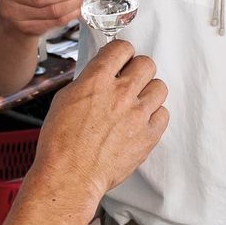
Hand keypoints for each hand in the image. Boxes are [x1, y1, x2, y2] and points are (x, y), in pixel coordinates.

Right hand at [30, 39, 168, 204]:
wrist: (71, 176)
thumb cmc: (61, 145)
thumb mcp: (64, 100)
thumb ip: (87, 83)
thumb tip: (99, 76)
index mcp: (97, 81)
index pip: (122, 48)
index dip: (122, 52)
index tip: (121, 59)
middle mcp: (121, 94)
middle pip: (146, 63)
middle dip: (137, 70)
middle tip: (130, 80)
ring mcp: (138, 115)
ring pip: (160, 87)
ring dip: (149, 92)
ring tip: (138, 102)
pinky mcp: (149, 135)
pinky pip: (164, 114)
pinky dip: (155, 116)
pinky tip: (142, 121)